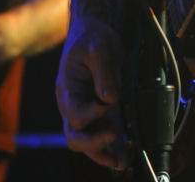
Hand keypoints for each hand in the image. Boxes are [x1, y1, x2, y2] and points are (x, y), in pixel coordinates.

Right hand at [56, 15, 130, 170]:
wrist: (93, 32)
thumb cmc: (92, 37)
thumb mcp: (99, 48)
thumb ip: (104, 72)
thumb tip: (109, 98)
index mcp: (68, 88)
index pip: (75, 112)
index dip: (90, 113)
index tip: (107, 103)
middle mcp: (73, 104)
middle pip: (75, 136)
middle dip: (93, 144)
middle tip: (113, 138)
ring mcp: (86, 111)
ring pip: (88, 142)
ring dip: (104, 154)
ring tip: (123, 161)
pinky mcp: (100, 113)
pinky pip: (102, 135)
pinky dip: (113, 148)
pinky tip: (126, 155)